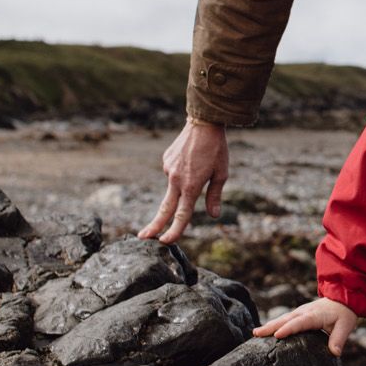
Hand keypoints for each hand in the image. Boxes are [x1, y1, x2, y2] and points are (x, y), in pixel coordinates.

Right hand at [138, 119, 229, 243]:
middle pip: (165, 208)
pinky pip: (173, 172)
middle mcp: (176, 180)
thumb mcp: (221, 173)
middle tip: (143, 237)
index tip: (165, 242)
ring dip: (183, 184)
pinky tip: (190, 158)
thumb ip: (215, 196)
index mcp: (191, 186)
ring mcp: (168, 169)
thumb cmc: (216, 149)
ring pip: (174, 186)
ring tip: (199, 163)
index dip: (174, 230)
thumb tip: (213, 215)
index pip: (181, 214)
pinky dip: (181, 171)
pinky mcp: (165, 160)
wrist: (203, 123)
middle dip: (154, 225)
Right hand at [252, 297, 361, 355]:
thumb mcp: (345, 326)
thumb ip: (338, 339)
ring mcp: (300, 312)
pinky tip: (264, 332)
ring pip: (282, 319)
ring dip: (269, 325)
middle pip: (285, 320)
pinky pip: (284, 320)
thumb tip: (334, 353)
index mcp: (314, 315)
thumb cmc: (344, 314)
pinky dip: (274, 325)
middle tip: (256, 334)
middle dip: (271, 326)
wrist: (344, 298)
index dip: (289, 329)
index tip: (277, 335)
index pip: (300, 322)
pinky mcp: (298, 314)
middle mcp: (304, 312)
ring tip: (255, 333)